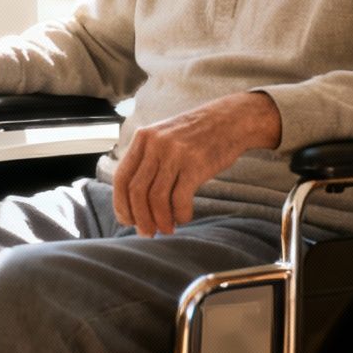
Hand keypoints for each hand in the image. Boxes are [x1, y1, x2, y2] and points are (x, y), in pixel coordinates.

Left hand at [112, 92, 280, 235]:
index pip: (121, 178)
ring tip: (167, 229)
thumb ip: (148, 162)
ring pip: (156, 198)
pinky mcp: (195, 164)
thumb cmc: (196, 135)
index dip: (121, 204)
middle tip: (147, 233)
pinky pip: (179, 199)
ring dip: (160, 220)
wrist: (231, 119)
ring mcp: (175, 153)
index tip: (128, 220)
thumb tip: (134, 204)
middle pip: (136, 191)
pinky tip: (184, 218)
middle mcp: (155, 144)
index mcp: (143, 138)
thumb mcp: (164, 137)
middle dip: (139, 218)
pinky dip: (180, 214)